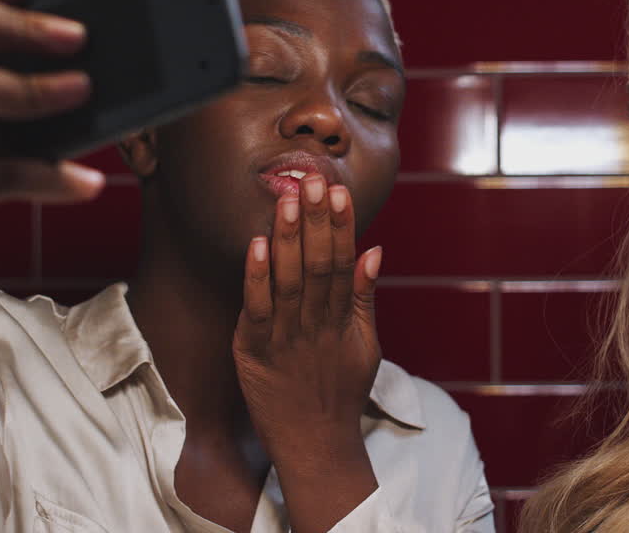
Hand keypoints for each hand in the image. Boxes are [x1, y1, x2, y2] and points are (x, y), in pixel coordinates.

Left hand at [232, 174, 382, 531]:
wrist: (317, 449)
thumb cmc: (340, 395)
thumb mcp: (365, 346)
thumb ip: (365, 297)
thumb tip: (375, 251)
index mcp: (342, 319)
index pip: (343, 262)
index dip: (340, 225)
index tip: (339, 191)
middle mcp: (315, 325)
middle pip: (316, 264)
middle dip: (314, 220)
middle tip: (311, 179)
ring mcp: (284, 339)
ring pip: (287, 281)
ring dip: (286, 238)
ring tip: (286, 199)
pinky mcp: (253, 354)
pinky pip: (254, 311)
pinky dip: (256, 279)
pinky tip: (255, 247)